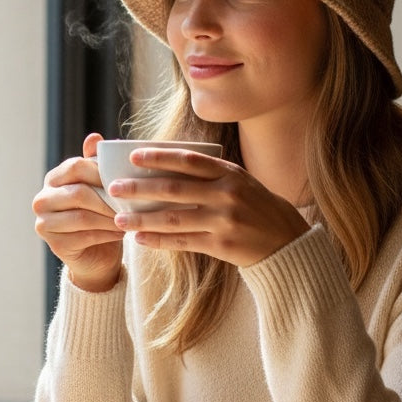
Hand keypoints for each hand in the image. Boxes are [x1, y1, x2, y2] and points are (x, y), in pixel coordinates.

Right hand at [32, 133, 123, 291]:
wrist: (97, 253)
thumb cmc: (101, 213)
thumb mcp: (100, 186)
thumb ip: (97, 163)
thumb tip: (95, 137)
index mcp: (53, 179)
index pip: (75, 166)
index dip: (101, 172)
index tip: (125, 180)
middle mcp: (43, 199)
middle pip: (78, 193)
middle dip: (108, 199)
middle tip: (130, 203)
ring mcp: (44, 223)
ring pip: (82, 217)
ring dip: (110, 218)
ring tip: (128, 219)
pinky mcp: (55, 245)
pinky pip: (85, 236)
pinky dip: (106, 234)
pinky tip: (121, 233)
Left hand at [106, 146, 309, 266]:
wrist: (287, 242)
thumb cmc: (257, 208)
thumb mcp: (240, 182)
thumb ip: (210, 176)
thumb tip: (165, 170)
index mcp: (230, 174)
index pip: (189, 160)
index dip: (159, 156)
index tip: (133, 156)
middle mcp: (227, 194)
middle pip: (174, 189)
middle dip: (139, 189)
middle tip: (114, 188)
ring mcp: (224, 221)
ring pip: (174, 219)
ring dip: (143, 220)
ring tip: (119, 220)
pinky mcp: (221, 245)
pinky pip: (183, 242)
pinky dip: (159, 241)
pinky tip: (140, 239)